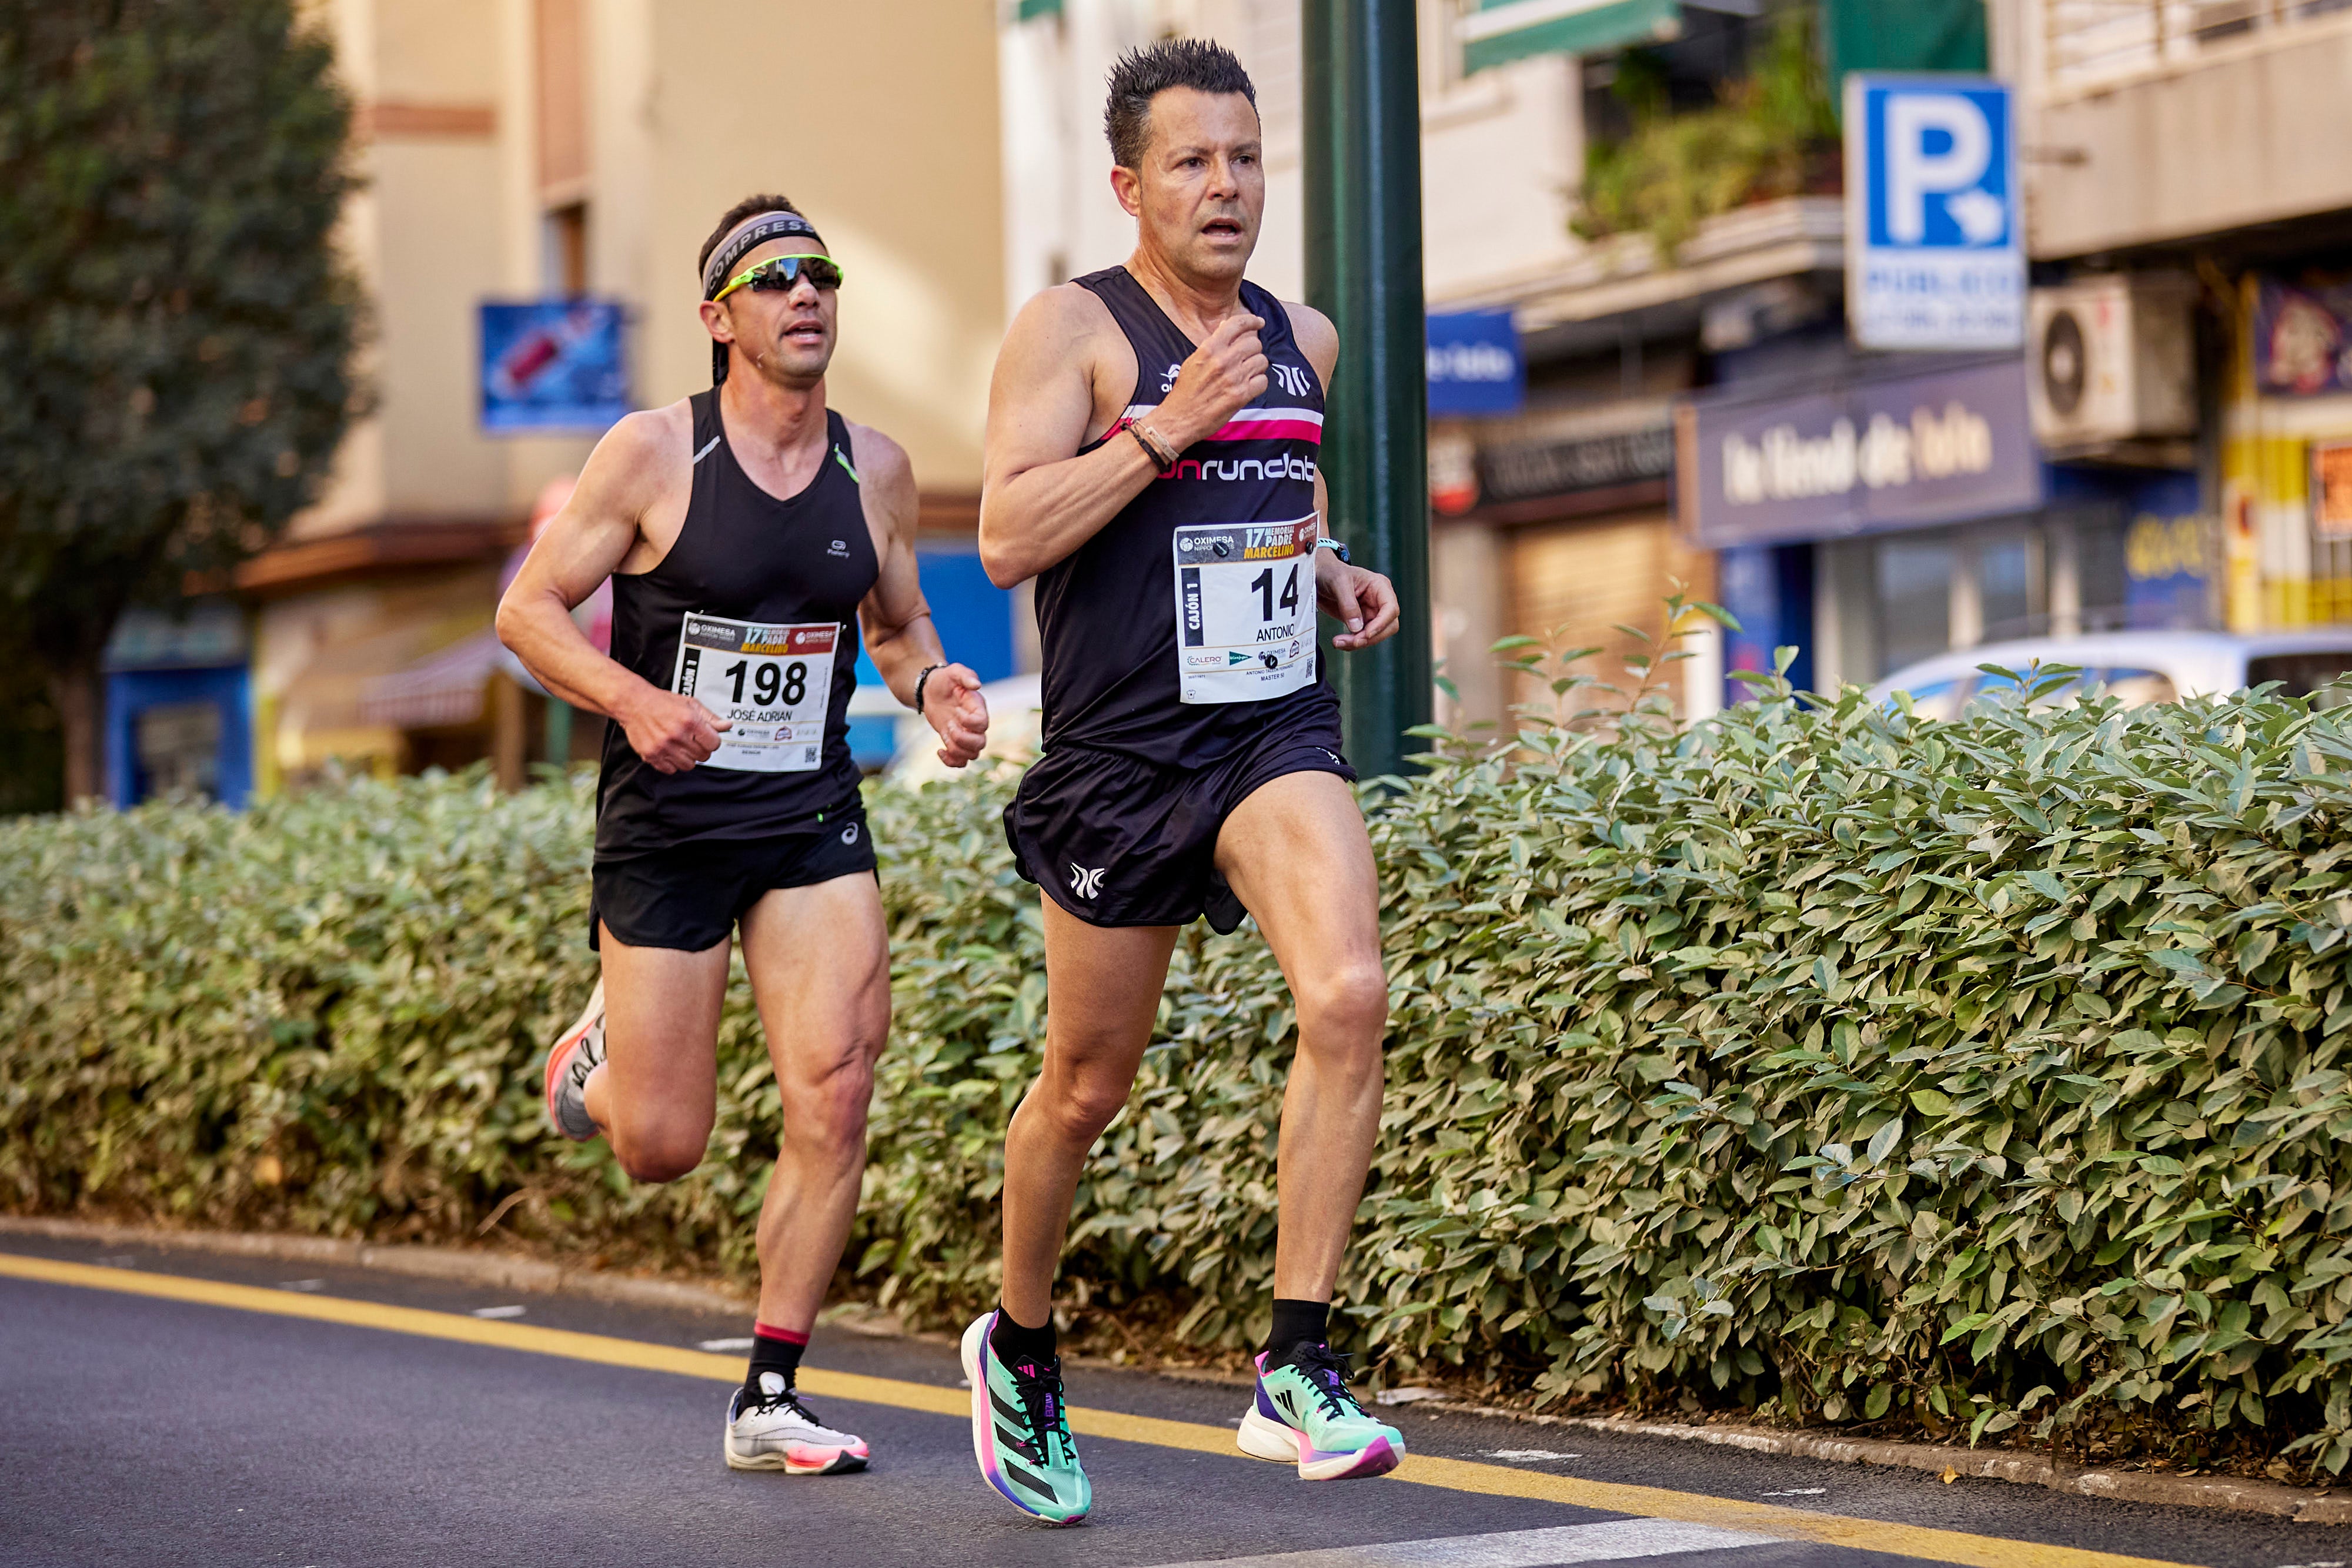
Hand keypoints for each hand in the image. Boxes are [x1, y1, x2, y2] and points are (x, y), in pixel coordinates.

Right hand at [617, 685, 729, 773]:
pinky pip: (671, 770)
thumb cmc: (662, 703)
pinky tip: (669, 752)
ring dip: (687, 758)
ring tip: (680, 746)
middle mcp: (677, 735)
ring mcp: (664, 747)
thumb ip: (710, 717)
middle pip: (703, 756)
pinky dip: (672, 764)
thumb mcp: (690, 704)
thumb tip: (727, 725)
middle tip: (692, 741)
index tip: (706, 738)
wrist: (634, 703)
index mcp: (690, 721)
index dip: (712, 741)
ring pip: (689, 766)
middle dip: (700, 749)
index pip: (714, 744)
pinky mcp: (652, 755)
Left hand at [922, 663, 989, 767]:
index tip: (956, 711)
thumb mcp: (954, 672)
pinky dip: (951, 761)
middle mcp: (975, 724)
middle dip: (961, 738)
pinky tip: (939, 750)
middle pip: (980, 744)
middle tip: (948, 725)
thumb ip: (965, 676)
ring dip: (956, 749)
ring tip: (944, 734)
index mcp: (978, 708)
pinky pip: (961, 762)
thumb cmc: (945, 680)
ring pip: (972, 755)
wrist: (932, 690)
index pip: (982, 723)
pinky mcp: (955, 742)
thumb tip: (977, 684)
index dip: (968, 722)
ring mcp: (966, 735)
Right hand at [1150, 313, 1266, 448]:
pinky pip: (1263, 381)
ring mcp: (1233, 378)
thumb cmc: (1185, 391)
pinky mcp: (1241, 395)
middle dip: (1253, 350)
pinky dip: (1258, 384)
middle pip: (1254, 343)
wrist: (1179, 419)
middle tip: (1247, 358)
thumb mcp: (1193, 361)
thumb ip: (1212, 344)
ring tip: (1247, 374)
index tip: (1258, 322)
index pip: (1237, 324)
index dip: (1252, 321)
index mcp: (1209, 348)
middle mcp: (1223, 360)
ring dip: (1257, 367)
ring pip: (1261, 361)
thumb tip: (1225, 326)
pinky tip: (1249, 387)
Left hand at [1317, 552, 1400, 650]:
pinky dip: (1353, 643)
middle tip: (1352, 642)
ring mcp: (1371, 612)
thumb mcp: (1338, 582)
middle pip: (1388, 626)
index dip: (1381, 624)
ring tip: (1339, 642)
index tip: (1366, 633)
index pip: (1391, 609)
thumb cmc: (1331, 572)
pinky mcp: (1361, 622)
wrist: (1318, 576)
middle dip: (1370, 637)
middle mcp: (1379, 601)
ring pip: (1376, 635)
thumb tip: (1357, 627)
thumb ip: (1348, 604)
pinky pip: (1363, 638)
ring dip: (1360, 642)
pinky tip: (1340, 642)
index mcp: (1380, 586)